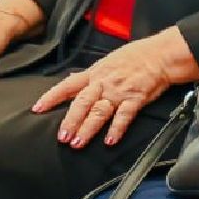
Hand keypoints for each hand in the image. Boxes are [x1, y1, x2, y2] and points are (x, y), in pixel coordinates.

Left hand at [32, 28, 197, 147]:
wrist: (161, 55)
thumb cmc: (135, 57)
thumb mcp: (108, 61)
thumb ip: (91, 75)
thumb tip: (72, 81)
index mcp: (95, 73)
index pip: (68, 85)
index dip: (52, 96)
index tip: (37, 109)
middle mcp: (104, 83)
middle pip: (82, 102)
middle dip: (70, 120)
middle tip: (62, 137)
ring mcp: (120, 91)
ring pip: (100, 111)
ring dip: (88, 128)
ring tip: (78, 143)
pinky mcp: (136, 98)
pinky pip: (124, 115)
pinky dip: (117, 129)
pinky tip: (109, 141)